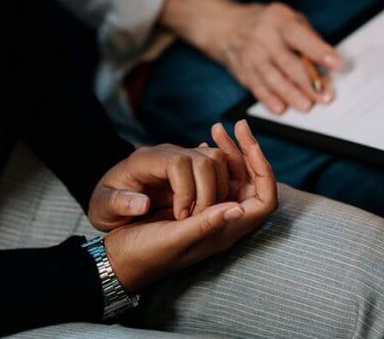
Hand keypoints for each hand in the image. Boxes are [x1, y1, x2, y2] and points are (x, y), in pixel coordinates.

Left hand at [89, 143, 230, 230]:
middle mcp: (167, 153)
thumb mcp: (103, 208)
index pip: (179, 163)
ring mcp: (182, 157)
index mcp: (145, 160)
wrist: (113, 200)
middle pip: (204, 159)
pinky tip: (209, 209)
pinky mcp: (193, 166)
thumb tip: (142, 204)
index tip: (179, 217)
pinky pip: (218, 167)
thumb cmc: (107, 205)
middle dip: (208, 192)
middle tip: (196, 220)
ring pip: (216, 160)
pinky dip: (222, 186)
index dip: (186, 190)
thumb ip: (119, 204)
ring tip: (203, 216)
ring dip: (218, 190)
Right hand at [102, 120, 277, 291]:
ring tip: (216, 128)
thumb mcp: (174, 239)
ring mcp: (210, 210)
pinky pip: (213, 176)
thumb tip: (238, 208)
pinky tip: (204, 141)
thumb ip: (205, 225)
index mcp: (224, 232)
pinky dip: (211, 158)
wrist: (118, 258)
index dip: (264, 171)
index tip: (250, 144)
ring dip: (229, 152)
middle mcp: (222, 220)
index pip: (264, 201)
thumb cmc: (144, 254)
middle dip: (247, 153)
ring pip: (232, 176)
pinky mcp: (195, 202)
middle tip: (237, 126)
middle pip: (252, 183)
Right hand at [158, 0, 342, 114]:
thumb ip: (306, 37)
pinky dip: (268, 99)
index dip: (319, 51)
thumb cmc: (266, 24)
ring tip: (306, 105)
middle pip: (288, 62)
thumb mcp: (287, 18)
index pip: (301, 37)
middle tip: (325, 96)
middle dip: (308, 82)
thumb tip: (326, 62)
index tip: (337, 64)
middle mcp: (263, 37)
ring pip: (272, 78)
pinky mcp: (243, 71)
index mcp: (279, 20)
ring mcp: (251, 55)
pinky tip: (280, 108)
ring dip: (290, 94)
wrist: (224, 26)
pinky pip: (257, 87)